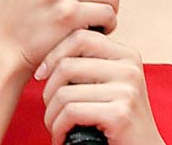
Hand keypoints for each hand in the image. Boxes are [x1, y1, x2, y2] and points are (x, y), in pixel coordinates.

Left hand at [37, 29, 164, 144]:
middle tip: (49, 107)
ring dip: (51, 115)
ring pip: (64, 92)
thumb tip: (49, 57)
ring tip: (55, 125)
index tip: (42, 74)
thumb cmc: (118, 118)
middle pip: (67, 65)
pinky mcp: (120, 114)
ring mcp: (126, 90)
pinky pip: (71, 112)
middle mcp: (129, 68)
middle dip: (48, 90)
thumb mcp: (110, 82)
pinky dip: (59, 127)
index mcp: (126, 54)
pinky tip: (62, 136)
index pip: (80, 37)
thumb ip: (91, 63)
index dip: (54, 53)